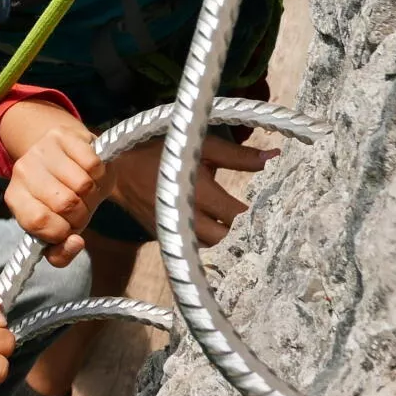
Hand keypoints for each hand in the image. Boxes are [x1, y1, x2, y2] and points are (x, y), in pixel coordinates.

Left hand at [0, 105, 111, 265]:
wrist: (62, 153)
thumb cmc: (61, 197)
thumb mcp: (57, 228)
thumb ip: (61, 251)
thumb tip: (76, 243)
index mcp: (15, 198)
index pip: (38, 221)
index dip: (61, 231)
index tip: (70, 230)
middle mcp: (23, 171)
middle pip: (65, 204)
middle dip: (81, 214)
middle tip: (81, 209)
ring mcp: (41, 151)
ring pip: (82, 184)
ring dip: (93, 194)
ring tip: (87, 192)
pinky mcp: (62, 135)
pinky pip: (92, 164)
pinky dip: (100, 174)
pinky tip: (92, 174)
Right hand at [108, 135, 272, 245]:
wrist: (117, 169)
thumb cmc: (160, 152)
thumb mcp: (200, 146)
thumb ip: (238, 156)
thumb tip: (274, 157)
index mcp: (198, 193)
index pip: (238, 216)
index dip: (260, 216)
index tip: (278, 210)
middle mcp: (187, 219)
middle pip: (227, 240)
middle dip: (246, 234)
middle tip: (265, 224)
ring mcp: (175, 232)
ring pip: (212, 248)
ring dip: (229, 241)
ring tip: (247, 231)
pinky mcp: (166, 239)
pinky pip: (195, 248)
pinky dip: (211, 244)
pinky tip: (222, 234)